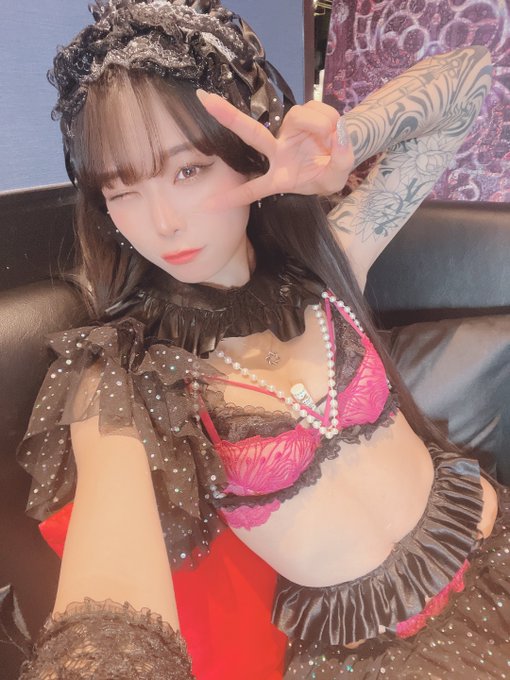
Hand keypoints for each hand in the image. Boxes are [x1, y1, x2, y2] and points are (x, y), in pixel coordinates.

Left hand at [196, 90, 354, 209]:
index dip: (233, 197)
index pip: (253, 190)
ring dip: (321, 124)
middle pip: (252, 133)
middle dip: (228, 116)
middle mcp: (278, 151)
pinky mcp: (299, 115)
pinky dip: (328, 118)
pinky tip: (334, 129)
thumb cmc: (329, 173)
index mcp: (280, 177)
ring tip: (334, 138)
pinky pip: (314, 108)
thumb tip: (338, 137)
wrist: (340, 155)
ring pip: (299, 116)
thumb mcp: (337, 178)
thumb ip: (341, 161)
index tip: (207, 206)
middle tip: (204, 99)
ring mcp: (287, 131)